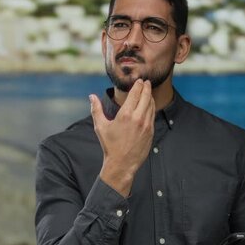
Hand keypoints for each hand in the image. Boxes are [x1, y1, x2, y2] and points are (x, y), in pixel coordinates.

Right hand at [89, 79, 155, 196]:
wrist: (122, 164)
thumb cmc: (110, 145)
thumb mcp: (100, 126)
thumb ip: (96, 109)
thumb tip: (91, 96)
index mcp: (125, 115)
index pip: (135, 94)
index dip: (139, 85)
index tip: (139, 80)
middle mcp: (138, 118)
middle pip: (146, 97)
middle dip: (147, 87)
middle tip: (147, 82)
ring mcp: (146, 125)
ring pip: (151, 105)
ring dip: (150, 97)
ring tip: (148, 92)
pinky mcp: (150, 132)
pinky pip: (153, 115)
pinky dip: (152, 108)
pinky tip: (149, 105)